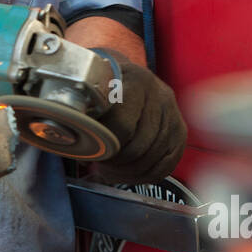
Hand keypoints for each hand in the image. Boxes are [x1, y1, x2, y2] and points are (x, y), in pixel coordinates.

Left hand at [93, 52, 186, 183]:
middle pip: (139, 147)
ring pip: (153, 159)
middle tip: (99, 166)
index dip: (105, 147)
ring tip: (110, 171)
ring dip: (128, 173)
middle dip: (116, 164)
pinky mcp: (180, 130)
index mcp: (135, 81)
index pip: (123, 126)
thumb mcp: (90, 90)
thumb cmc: (101, 88)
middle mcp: (160, 95)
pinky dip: (146, 176)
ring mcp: (173, 113)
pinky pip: (167, 165)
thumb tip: (71, 144)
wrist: (124, 75)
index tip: (90, 153)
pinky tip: (128, 174)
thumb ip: (83, 114)